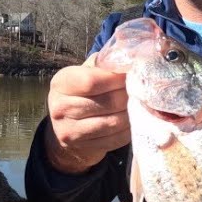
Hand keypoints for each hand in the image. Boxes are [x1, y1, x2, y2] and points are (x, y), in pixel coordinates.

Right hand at [44, 54, 130, 173]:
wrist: (67, 127)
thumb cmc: (82, 93)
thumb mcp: (85, 73)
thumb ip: (103, 63)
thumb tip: (131, 54)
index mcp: (61, 83)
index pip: (92, 81)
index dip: (117, 78)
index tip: (132, 74)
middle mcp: (60, 107)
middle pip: (107, 102)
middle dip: (129, 96)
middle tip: (142, 91)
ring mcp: (69, 130)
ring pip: (114, 122)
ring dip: (132, 114)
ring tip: (139, 105)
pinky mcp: (82, 147)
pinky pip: (115, 139)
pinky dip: (128, 130)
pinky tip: (132, 121)